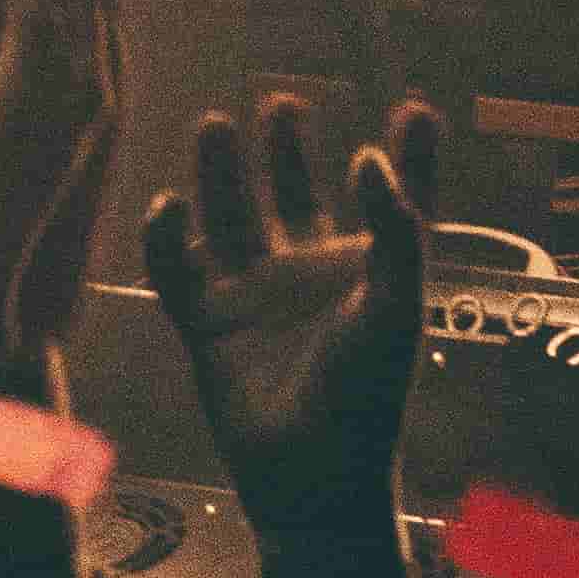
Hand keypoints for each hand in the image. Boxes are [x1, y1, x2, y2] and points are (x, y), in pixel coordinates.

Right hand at [142, 92, 444, 540]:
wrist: (310, 475)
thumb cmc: (367, 395)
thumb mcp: (394, 306)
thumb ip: (393, 228)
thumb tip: (367, 156)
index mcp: (366, 272)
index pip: (392, 206)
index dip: (408, 160)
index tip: (414, 109)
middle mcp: (310, 275)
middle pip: (296, 196)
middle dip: (287, 151)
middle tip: (282, 102)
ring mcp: (255, 296)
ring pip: (231, 217)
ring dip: (222, 173)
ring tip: (216, 124)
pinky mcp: (206, 323)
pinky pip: (176, 269)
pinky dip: (164, 237)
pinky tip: (166, 206)